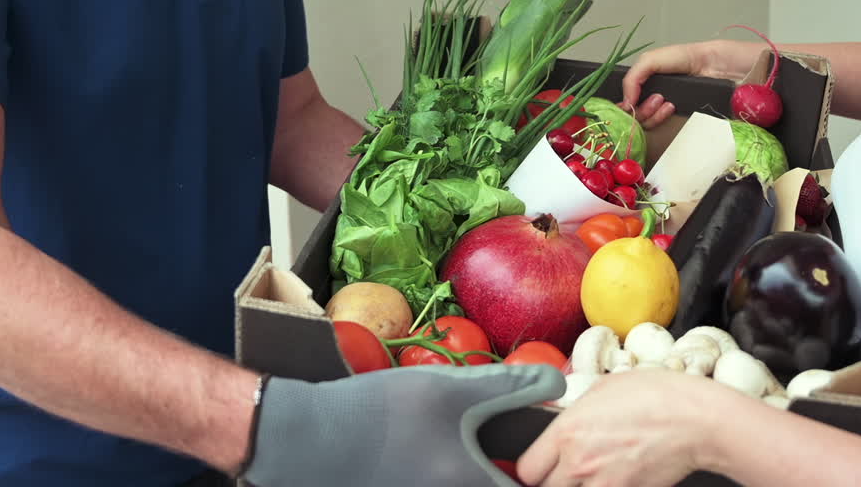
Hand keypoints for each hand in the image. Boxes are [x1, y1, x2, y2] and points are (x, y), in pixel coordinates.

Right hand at [241, 363, 565, 486]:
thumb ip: (509, 386)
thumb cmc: (379, 414)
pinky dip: (446, 477)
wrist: (305, 439)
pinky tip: (434, 457)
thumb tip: (556, 383)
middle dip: (507, 473)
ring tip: (467, 451)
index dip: (540, 475)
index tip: (541, 459)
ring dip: (478, 473)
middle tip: (507, 453)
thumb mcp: (450, 389)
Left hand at [517, 370, 718, 486]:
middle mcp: (579, 463)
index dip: (534, 466)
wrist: (697, 421)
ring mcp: (604, 485)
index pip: (527, 468)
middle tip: (568, 470)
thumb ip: (574, 411)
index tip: (542, 463)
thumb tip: (559, 422)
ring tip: (596, 473)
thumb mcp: (603, 388)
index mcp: (567, 432)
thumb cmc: (656, 395)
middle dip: (555, 481)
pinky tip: (618, 477)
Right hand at [621, 42, 734, 129]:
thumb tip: (625, 102)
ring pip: (643, 122)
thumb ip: (633, 77)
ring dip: (649, 112)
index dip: (623, 104)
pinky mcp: (676, 120)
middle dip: (638, 108)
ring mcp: (662, 110)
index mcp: (644, 83)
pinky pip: (659, 127)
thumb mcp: (652, 60)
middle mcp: (650, 97)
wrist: (717, 67)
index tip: (628, 104)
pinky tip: (670, 106)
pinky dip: (660, 117)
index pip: (624, 99)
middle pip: (632, 114)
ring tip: (662, 100)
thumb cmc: (689, 58)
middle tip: (654, 100)